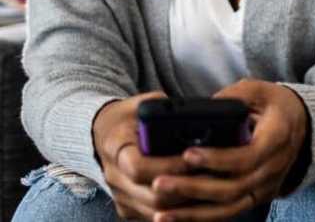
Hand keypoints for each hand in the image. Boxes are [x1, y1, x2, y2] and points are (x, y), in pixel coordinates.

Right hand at [92, 91, 197, 220]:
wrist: (103, 134)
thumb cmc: (129, 116)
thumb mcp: (144, 104)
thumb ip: (164, 110)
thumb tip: (194, 115)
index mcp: (115, 145)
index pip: (138, 166)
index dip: (169, 165)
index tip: (193, 157)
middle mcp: (113, 175)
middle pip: (151, 195)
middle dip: (184, 188)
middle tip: (211, 175)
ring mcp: (119, 195)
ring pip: (155, 211)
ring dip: (184, 203)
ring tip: (209, 188)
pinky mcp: (126, 207)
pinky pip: (153, 216)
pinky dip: (176, 211)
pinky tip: (195, 198)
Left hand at [147, 78, 308, 221]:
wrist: (302, 124)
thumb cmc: (275, 104)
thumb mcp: (257, 90)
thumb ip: (232, 97)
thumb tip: (200, 109)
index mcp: (277, 138)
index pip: (247, 157)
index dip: (217, 159)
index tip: (187, 154)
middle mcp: (274, 168)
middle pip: (233, 188)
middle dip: (194, 188)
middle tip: (160, 182)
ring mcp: (267, 187)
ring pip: (229, 207)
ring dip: (194, 213)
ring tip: (161, 213)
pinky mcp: (257, 197)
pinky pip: (229, 212)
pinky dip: (203, 218)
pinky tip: (178, 219)